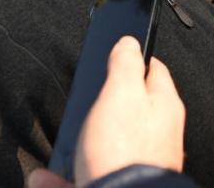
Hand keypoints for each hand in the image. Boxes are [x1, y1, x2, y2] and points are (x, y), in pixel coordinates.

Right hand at [47, 36, 184, 185]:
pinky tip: (49, 178)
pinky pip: (92, 171)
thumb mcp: (121, 93)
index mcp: (164, 106)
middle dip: (105, 103)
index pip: (153, 69)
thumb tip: (129, 41)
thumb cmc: (125, 151)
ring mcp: (141, 159)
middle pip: (130, 107)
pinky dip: (68, 176)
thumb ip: (125, 63)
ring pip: (107, 143)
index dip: (133, 58)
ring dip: (83, 141)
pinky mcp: (123, 181)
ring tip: (68, 142)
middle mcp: (159, 134)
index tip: (116, 54)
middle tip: (88, 100)